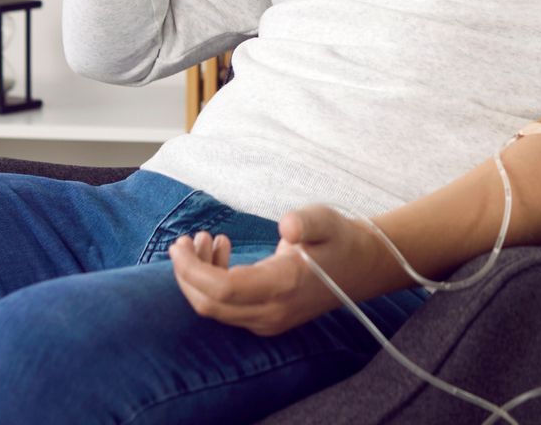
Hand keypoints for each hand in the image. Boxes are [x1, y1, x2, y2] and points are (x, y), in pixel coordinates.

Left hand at [167, 205, 390, 337]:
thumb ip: (307, 221)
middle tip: (184, 241)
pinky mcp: (265, 319)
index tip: (179, 244)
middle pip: (209, 305)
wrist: (361, 268)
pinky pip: (227, 308)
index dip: (192, 270)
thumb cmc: (339, 239)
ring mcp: (268, 321)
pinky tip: (221, 250)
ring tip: (205, 239)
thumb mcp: (326, 220)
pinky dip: (213, 282)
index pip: (221, 290)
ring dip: (198, 276)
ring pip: (214, 309)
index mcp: (282, 287)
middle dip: (187, 274)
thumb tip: (288, 226)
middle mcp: (271, 312)